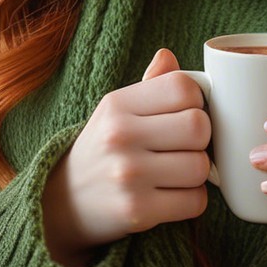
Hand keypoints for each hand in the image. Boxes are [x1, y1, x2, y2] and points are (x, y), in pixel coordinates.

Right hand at [40, 48, 210, 266]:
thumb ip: (150, 83)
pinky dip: (192, 200)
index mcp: (118, 104)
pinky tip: (172, 195)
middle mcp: (120, 135)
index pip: (183, 87)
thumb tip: (169, 56)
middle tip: (184, 146)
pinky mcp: (137, 211)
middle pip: (199, 127)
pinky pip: (195, 201)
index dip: (196, 101)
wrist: (64, 204)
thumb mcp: (117, 110)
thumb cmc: (103, 148)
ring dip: (197, 173)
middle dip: (201, 139)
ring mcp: (128, 175)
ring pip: (201, 166)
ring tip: (177, 172)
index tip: (185, 113)